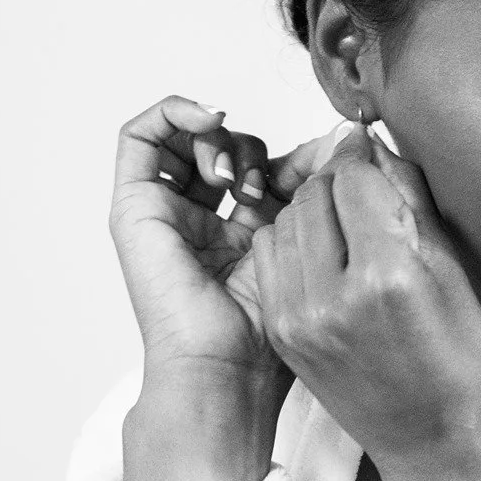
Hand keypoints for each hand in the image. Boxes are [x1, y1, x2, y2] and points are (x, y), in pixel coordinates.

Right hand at [108, 94, 349, 385]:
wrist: (227, 367)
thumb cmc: (269, 328)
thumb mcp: (306, 237)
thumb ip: (319, 185)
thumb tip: (345, 136)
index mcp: (245, 232)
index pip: (268, 166)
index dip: (295, 157)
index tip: (321, 166)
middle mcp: (205, 219)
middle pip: (228, 149)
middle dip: (256, 150)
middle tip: (272, 183)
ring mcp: (167, 212)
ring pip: (188, 138)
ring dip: (220, 137)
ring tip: (238, 177)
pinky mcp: (135, 207)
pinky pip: (139, 137)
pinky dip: (175, 113)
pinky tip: (209, 123)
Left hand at [249, 125, 480, 465]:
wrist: (433, 440)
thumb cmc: (459, 360)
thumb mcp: (452, 270)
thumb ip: (409, 201)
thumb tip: (377, 147)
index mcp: (387, 275)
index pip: (353, 178)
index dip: (366, 159)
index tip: (376, 156)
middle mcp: (333, 296)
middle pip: (313, 195)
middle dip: (339, 181)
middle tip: (366, 191)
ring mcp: (298, 317)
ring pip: (285, 221)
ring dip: (313, 210)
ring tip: (347, 227)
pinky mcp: (280, 332)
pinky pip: (269, 257)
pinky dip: (293, 243)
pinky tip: (325, 256)